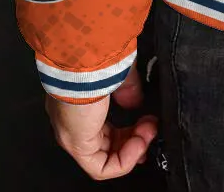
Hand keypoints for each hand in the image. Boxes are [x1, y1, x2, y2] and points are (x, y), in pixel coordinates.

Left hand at [46, 60, 157, 179]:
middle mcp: (72, 119)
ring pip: (103, 157)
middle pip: (105, 143)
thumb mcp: (120, 72)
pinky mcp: (76, 146)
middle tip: (151, 130)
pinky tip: (140, 145)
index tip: (146, 125)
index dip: (126, 131)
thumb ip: (129, 90)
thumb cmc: (97, 57)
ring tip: (149, 133)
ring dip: (133, 148)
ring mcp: (72, 134)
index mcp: (79, 99)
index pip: (102, 125)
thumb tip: (137, 103)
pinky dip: (124, 161)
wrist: (83, 58)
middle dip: (133, 140)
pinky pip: (101, 167)